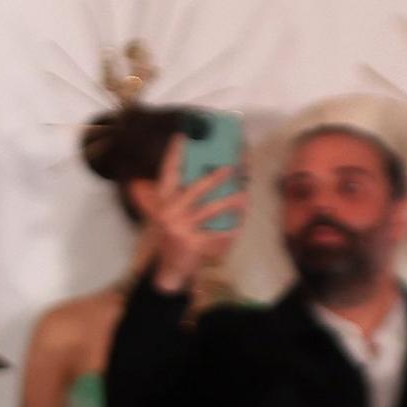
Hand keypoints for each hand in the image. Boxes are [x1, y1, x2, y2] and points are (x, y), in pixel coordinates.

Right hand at [138, 135, 245, 292]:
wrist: (169, 271)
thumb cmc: (174, 237)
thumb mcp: (170, 216)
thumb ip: (180, 196)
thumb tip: (208, 173)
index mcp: (162, 202)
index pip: (167, 174)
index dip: (173, 154)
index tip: (182, 135)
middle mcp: (168, 213)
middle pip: (195, 190)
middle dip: (215, 177)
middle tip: (233, 166)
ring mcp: (180, 230)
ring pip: (211, 211)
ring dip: (230, 202)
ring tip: (244, 195)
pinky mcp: (192, 245)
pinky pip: (217, 234)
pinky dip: (229, 231)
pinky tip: (238, 226)